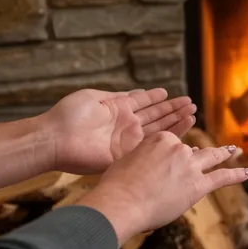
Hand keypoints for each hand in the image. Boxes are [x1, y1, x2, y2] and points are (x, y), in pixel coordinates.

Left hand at [40, 88, 196, 173]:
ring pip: (158, 130)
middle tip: (191, 104)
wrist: (55, 139)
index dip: (158, 99)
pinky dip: (167, 139)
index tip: (171, 94)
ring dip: (175, 121)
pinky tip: (180, 131)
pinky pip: (151, 147)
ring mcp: (128, 141)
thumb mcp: (94, 97)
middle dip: (173, 110)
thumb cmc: (69, 116)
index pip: (143, 103)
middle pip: (155, 116)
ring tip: (192, 113)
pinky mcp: (127, 155)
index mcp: (118, 111)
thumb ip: (117, 97)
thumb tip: (136, 92)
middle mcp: (126, 126)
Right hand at [77, 132, 247, 243]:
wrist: (121, 203)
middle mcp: (178, 149)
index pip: (173, 144)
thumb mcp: (125, 160)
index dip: (170, 156)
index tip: (164, 165)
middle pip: (191, 150)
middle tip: (203, 154)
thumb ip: (142, 157)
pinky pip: (223, 177)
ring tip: (234, 151)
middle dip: (195, 154)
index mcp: (160, 139)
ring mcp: (190, 166)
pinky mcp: (198, 185)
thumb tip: (148, 162)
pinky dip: (237, 174)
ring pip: (211, 157)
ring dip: (224, 153)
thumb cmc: (116, 187)